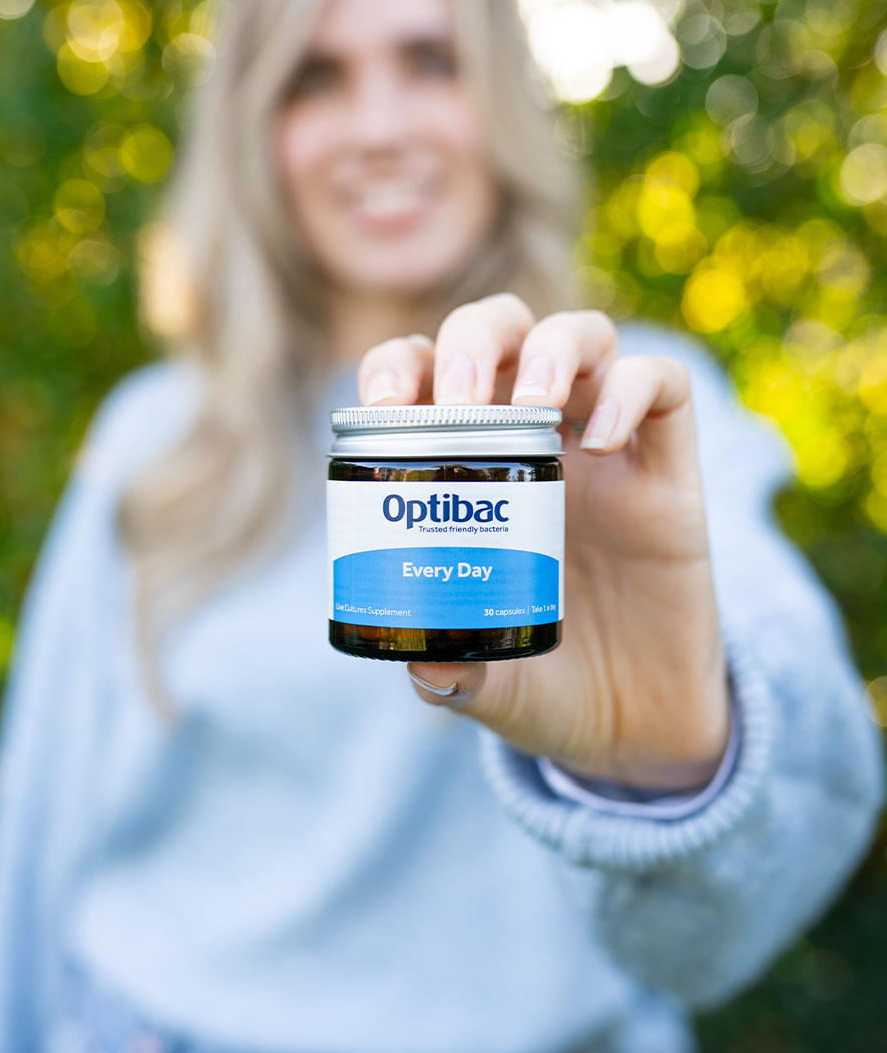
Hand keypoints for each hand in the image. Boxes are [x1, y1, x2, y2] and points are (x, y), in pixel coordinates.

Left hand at [357, 293, 729, 791]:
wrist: (634, 723)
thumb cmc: (543, 683)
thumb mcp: (489, 685)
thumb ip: (456, 676)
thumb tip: (423, 664)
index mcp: (468, 468)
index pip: (424, 375)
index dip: (397, 368)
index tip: (382, 408)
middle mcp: (532, 439)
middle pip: (500, 329)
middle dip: (472, 342)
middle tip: (461, 401)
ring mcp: (604, 445)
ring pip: (583, 334)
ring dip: (552, 346)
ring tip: (535, 403)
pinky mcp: (669, 467)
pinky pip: (663, 384)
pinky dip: (632, 391)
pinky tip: (604, 443)